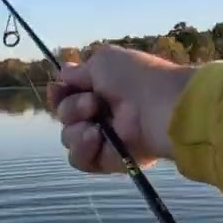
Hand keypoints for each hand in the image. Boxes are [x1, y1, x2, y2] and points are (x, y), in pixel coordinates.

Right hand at [46, 45, 196, 172]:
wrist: (163, 107)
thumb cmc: (135, 78)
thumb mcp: (103, 62)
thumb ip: (78, 71)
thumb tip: (63, 72)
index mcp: (100, 89)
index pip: (66, 95)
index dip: (59, 93)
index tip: (59, 89)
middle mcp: (100, 114)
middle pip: (64, 117)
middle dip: (72, 109)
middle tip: (93, 104)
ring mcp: (104, 139)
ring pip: (68, 138)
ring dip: (76, 130)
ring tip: (96, 127)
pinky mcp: (108, 161)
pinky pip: (80, 160)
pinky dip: (83, 149)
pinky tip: (97, 139)